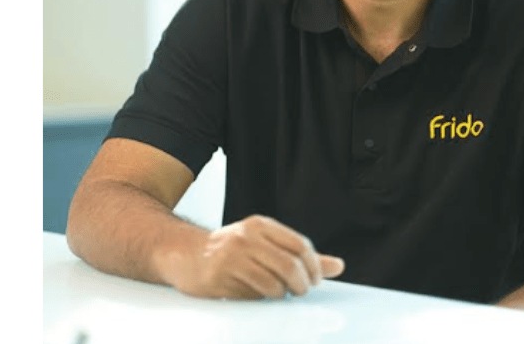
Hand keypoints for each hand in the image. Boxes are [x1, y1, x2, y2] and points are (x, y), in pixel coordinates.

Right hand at [173, 215, 344, 298]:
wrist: (184, 254)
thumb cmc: (230, 252)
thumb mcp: (265, 245)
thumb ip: (300, 256)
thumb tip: (338, 266)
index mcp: (261, 225)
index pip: (300, 245)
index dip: (314, 266)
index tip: (314, 280)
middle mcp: (248, 236)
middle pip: (290, 265)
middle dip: (301, 285)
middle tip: (300, 292)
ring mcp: (233, 255)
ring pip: (274, 282)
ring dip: (281, 294)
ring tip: (277, 293)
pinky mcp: (221, 274)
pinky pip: (254, 293)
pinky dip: (262, 298)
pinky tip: (257, 294)